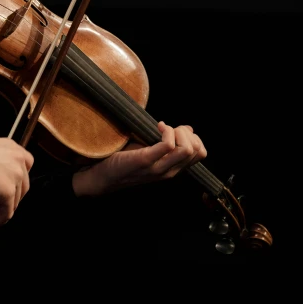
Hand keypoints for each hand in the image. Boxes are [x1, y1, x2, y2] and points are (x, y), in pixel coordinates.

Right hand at [0, 130, 33, 231]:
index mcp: (15, 149)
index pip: (25, 169)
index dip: (17, 183)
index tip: (10, 190)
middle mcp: (19, 160)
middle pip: (23, 187)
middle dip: (11, 198)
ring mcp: (16, 176)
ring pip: (15, 201)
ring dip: (4, 210)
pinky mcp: (8, 191)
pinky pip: (6, 212)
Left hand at [71, 122, 206, 196]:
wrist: (101, 176)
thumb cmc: (124, 161)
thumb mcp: (151, 150)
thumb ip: (168, 143)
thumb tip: (188, 129)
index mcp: (172, 169)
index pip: (200, 154)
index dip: (193, 137)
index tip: (175, 130)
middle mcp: (169, 172)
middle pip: (198, 151)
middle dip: (188, 133)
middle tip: (169, 129)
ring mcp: (159, 168)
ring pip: (187, 149)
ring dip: (178, 132)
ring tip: (163, 128)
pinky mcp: (146, 161)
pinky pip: (168, 145)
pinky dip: (167, 131)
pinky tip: (157, 126)